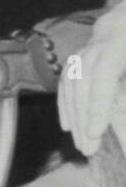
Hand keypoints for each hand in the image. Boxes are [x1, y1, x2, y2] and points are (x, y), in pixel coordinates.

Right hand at [58, 2, 125, 155]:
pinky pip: (68, 77)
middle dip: (85, 116)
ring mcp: (93, 42)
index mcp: (122, 40)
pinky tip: (68, 124)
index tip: (96, 132)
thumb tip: (120, 117)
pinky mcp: (88, 50)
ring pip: (73, 79)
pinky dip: (66, 101)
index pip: (105, 74)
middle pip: (84, 79)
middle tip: (88, 149)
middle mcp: (104, 38)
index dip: (99, 103)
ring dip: (74, 113)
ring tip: (80, 143)